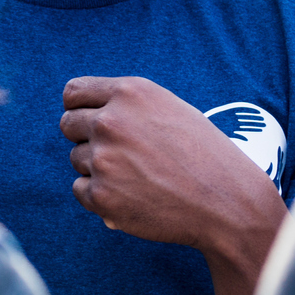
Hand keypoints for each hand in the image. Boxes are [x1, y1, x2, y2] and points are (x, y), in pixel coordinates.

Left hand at [61, 76, 288, 294]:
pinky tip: (132, 195)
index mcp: (130, 93)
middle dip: (86, 138)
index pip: (73, 93)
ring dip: (98, 169)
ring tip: (139, 177)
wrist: (226, 202)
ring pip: (77, 159)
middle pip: (68, 124)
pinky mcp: (101, 195)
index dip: (81, 108)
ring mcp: (103, 159)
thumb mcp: (169, 109)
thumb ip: (126, 105)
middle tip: (119, 154)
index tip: (90, 120)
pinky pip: (80, 190)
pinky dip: (100, 195)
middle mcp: (111, 121)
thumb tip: (83, 111)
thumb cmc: (202, 155)